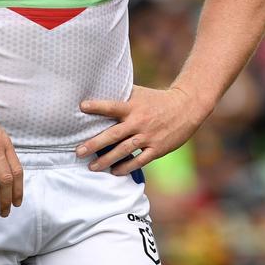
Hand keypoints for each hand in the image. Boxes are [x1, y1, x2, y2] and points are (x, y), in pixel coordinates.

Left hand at [77, 85, 207, 175]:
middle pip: (114, 134)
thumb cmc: (157, 100)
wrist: (186, 107)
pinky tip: (114, 171)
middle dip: (94, 144)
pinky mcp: (158, 148)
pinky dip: (126, 167)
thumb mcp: (140, 94)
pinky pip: (139, 161)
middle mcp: (139, 122)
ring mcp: (148, 136)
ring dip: (106, 160)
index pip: (112, 106)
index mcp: (134, 107)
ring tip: (92, 167)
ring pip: (124, 151)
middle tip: (78, 152)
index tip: (81, 106)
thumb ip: (122, 97)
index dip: (97, 106)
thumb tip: (99, 93)